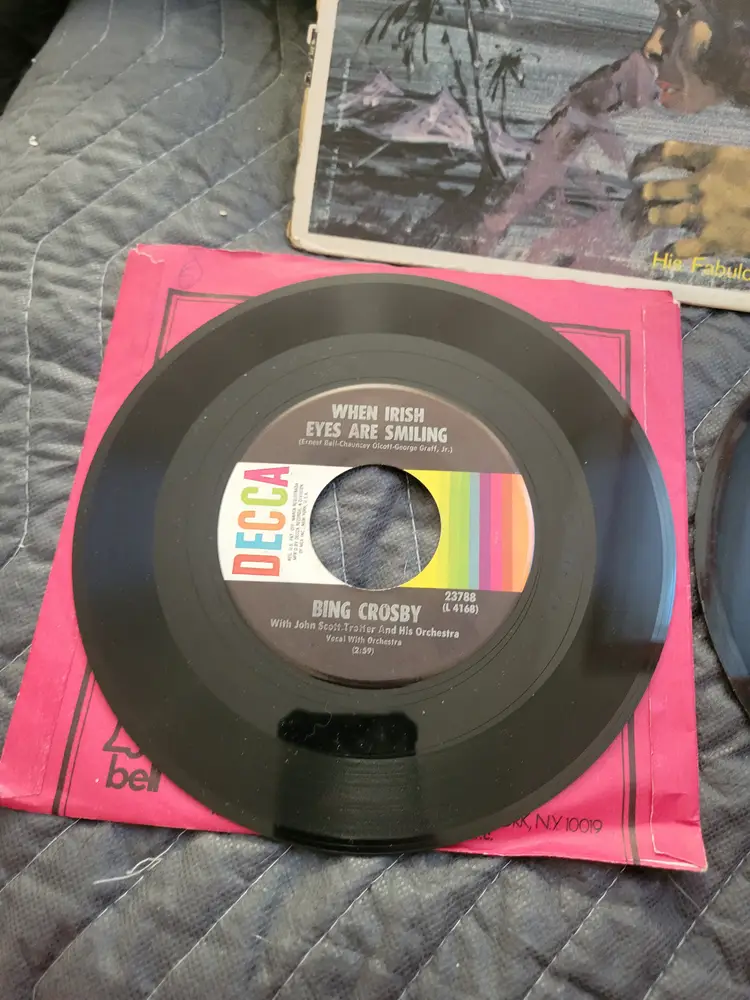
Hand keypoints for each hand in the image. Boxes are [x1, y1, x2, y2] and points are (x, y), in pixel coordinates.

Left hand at [628, 140, 749, 256]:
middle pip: (655, 189)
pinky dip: (666, 251)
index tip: (635, 169)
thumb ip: (723, 161)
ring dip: (644, 223)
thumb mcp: (746, 159)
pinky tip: (660, 254)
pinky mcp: (709, 239)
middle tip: (629, 206)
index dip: (645, 159)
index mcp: (714, 157)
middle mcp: (701, 183)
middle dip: (637, 199)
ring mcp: (702, 212)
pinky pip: (676, 248)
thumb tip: (702, 164)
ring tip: (637, 228)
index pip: (668, 152)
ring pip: (659, 216)